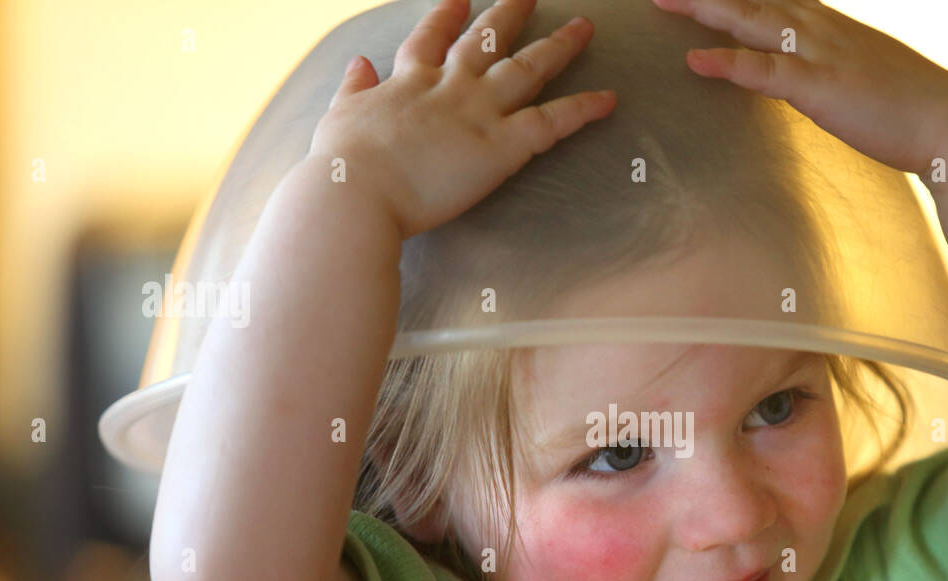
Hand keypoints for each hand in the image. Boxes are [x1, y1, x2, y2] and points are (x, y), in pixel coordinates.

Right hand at [310, 0, 616, 237]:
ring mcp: (477, 113)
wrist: (356, 196)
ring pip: (528, 69)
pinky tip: (609, 100)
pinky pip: (552, 123)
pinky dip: (583, 110)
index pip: (431, 39)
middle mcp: (447, 87)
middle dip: (511, 14)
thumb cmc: (342, 169)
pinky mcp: (501, 147)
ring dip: (559, 47)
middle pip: (487, 41)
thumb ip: (353, 90)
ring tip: (586, 27)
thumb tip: (359, 64)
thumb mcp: (338, 118)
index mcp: (407, 83)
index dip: (448, 16)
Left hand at [649, 0, 947, 175]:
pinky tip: (696, 59)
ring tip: (666, 0)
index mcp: (831, 27)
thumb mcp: (863, 78)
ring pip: (754, 21)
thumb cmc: (910, 110)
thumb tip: (808, 80)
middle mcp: (823, 29)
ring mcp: (821, 55)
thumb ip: (830, 72)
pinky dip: (730, 63)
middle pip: (756, 0)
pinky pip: (766, 72)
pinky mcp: (821, 88)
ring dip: (708, 8)